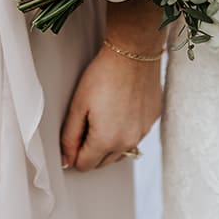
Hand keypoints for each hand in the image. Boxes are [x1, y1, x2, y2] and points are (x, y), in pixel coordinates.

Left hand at [59, 41, 161, 171]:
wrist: (134, 52)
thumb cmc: (103, 75)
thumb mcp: (78, 106)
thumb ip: (69, 137)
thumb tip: (66, 160)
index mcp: (106, 141)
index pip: (85, 166)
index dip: (74, 153)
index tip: (73, 135)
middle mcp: (128, 143)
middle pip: (103, 162)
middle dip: (91, 149)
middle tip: (86, 121)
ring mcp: (143, 133)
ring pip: (120, 151)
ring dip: (109, 142)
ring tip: (103, 114)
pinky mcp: (152, 121)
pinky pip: (134, 136)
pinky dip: (125, 130)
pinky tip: (120, 109)